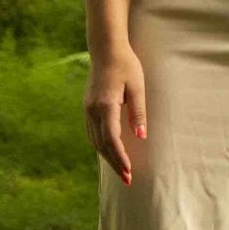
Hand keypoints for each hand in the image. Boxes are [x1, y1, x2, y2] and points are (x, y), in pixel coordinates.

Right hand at [84, 45, 146, 183]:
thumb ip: (138, 112)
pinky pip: (92, 133)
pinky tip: (109, 152)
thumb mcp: (137, 87)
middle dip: (114, 163)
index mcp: (105, 106)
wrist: (106, 50)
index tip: (129, 172)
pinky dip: (101, 146)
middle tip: (127, 179)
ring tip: (120, 170)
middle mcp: (92, 111)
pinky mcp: (87, 108)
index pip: (112, 139)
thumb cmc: (126, 66)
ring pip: (95, 141)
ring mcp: (87, 110)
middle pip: (102, 144)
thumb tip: (142, 137)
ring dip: (107, 157)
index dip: (120, 158)